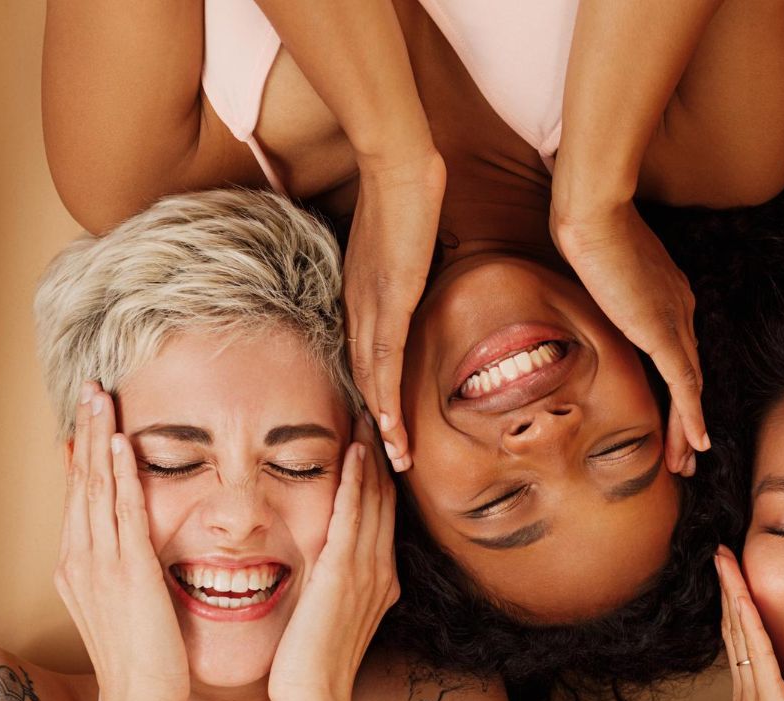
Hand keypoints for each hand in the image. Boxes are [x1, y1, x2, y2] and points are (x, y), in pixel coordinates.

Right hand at [54, 383, 187, 700]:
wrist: (142, 700)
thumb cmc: (145, 660)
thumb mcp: (129, 605)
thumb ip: (128, 572)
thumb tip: (139, 548)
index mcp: (79, 567)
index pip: (81, 498)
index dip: (85, 455)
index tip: (90, 418)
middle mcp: (80, 560)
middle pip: (82, 482)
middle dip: (86, 432)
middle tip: (89, 388)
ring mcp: (100, 564)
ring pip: (97, 487)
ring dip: (99, 438)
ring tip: (100, 396)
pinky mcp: (128, 571)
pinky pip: (123, 512)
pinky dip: (121, 475)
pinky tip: (122, 443)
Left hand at [268, 417, 399, 700]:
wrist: (312, 697)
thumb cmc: (311, 666)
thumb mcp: (329, 618)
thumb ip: (333, 588)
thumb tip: (322, 571)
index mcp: (381, 581)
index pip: (383, 517)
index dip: (379, 478)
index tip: (369, 444)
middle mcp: (382, 571)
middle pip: (387, 500)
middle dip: (380, 457)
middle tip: (374, 415)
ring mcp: (368, 571)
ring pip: (375, 500)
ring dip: (370, 457)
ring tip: (365, 419)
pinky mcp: (345, 572)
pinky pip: (354, 516)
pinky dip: (356, 482)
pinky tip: (354, 453)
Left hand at [345, 149, 446, 473]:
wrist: (395, 159)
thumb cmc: (402, 187)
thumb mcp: (404, 236)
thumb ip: (408, 261)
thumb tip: (422, 268)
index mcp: (362, 292)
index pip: (366, 354)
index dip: (376, 393)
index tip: (386, 427)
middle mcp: (361, 303)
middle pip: (364, 374)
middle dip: (378, 421)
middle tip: (391, 458)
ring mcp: (373, 302)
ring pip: (372, 375)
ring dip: (384, 421)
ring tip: (396, 457)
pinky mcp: (390, 297)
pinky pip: (384, 355)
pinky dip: (385, 393)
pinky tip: (390, 422)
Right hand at [550, 198, 707, 475]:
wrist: (592, 209)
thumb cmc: (583, 220)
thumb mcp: (592, 256)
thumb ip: (595, 276)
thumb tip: (576, 278)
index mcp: (667, 292)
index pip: (676, 349)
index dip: (677, 385)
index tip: (671, 412)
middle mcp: (680, 308)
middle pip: (689, 373)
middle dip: (687, 417)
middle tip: (686, 452)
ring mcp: (674, 320)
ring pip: (690, 386)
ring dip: (688, 428)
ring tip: (685, 461)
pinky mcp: (663, 332)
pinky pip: (684, 385)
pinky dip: (692, 417)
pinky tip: (695, 444)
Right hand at [714, 547, 783, 700]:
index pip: (744, 647)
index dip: (738, 610)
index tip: (736, 577)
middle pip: (733, 634)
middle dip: (727, 592)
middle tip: (720, 554)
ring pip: (739, 636)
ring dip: (731, 595)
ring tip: (724, 560)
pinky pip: (755, 654)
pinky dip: (747, 621)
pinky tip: (743, 595)